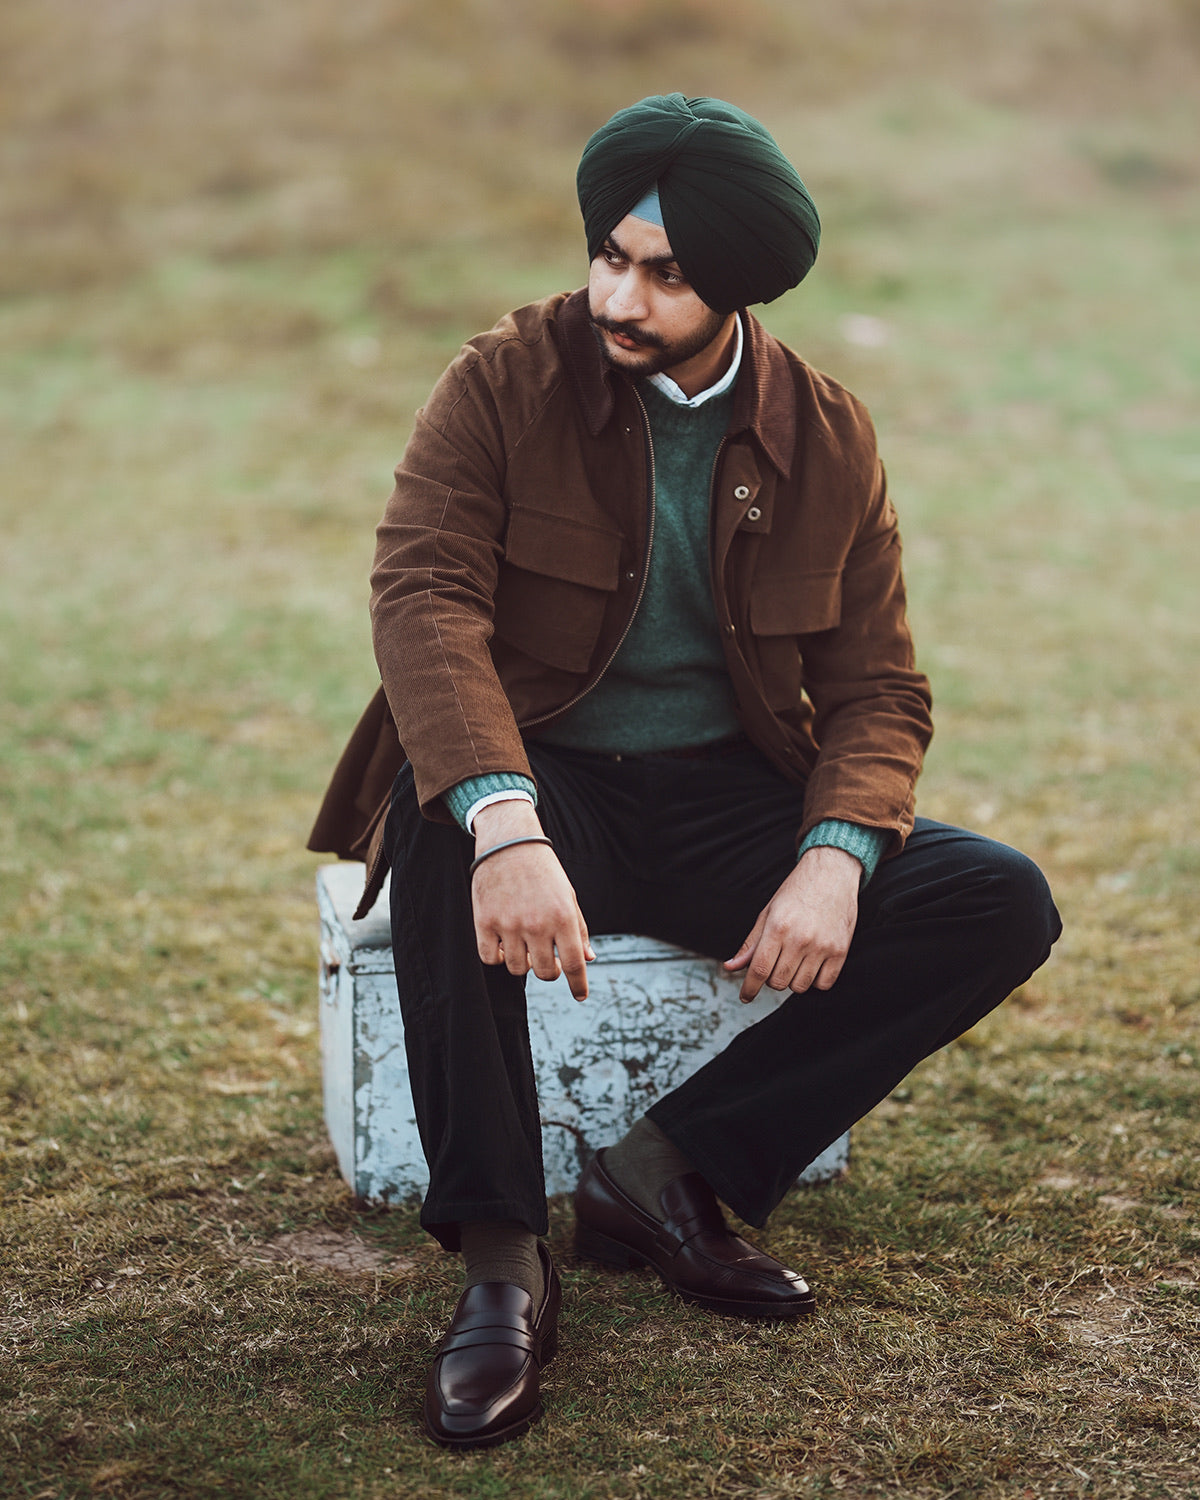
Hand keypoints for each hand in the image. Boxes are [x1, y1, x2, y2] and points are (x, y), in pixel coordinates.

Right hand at [470, 801, 594, 999]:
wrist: (510, 842)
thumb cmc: (544, 872)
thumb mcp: (568, 897)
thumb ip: (579, 929)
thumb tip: (589, 958)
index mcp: (563, 917)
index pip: (575, 964)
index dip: (579, 985)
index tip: (580, 996)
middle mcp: (538, 924)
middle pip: (546, 972)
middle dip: (549, 970)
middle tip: (546, 958)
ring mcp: (509, 924)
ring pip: (518, 968)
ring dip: (523, 962)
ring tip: (524, 944)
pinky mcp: (485, 922)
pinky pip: (491, 958)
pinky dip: (498, 956)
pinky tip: (504, 944)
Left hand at [724, 845, 859, 1002]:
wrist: (831, 872)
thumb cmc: (797, 891)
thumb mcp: (768, 912)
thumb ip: (751, 943)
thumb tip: (731, 967)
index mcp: (778, 928)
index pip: (759, 970)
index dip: (749, 988)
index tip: (746, 996)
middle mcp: (800, 939)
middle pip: (778, 982)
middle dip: (772, 978)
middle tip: (777, 963)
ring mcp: (822, 946)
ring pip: (800, 986)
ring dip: (793, 980)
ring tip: (795, 961)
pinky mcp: (840, 951)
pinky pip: (824, 984)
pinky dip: (815, 981)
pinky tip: (812, 965)